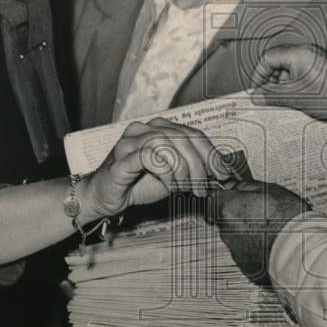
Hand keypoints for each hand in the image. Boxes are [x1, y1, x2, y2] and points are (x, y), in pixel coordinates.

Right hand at [84, 117, 232, 217]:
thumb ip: (193, 170)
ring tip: (184, 188)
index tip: (223, 174)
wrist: (104, 198)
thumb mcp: (174, 177)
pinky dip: (166, 171)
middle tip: (202, 187)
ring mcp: (131, 141)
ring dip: (182, 169)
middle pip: (183, 137)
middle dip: (199, 165)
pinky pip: (149, 155)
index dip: (211, 153)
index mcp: (158, 129)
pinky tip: (169, 185)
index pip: (193, 134)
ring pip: (167, 143)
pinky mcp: (122, 157)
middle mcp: (144, 129)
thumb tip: (220, 172)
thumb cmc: (138, 185)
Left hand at [211, 180, 310, 283]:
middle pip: (226, 219)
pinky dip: (256, 249)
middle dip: (239, 215)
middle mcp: (227, 232)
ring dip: (249, 233)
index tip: (232, 195)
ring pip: (237, 237)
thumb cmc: (290, 220)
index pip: (214, 197)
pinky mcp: (247, 268)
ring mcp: (236, 251)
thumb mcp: (271, 189)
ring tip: (271, 229)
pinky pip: (248, 254)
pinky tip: (272, 244)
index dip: (226, 195)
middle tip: (260, 212)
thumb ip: (247, 186)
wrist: (302, 252)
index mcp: (229, 208)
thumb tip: (238, 186)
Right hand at [250, 43, 326, 122]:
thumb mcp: (295, 98)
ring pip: (290, 68)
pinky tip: (298, 99)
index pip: (268, 58)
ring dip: (284, 84)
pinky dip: (296, 84)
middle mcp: (307, 52)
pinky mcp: (323, 68)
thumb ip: (272, 95)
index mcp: (298, 53)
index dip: (259, 75)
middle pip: (279, 62)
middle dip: (271, 81)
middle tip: (269, 97)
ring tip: (285, 101)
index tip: (257, 90)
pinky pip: (302, 72)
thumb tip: (256, 96)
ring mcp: (316, 59)